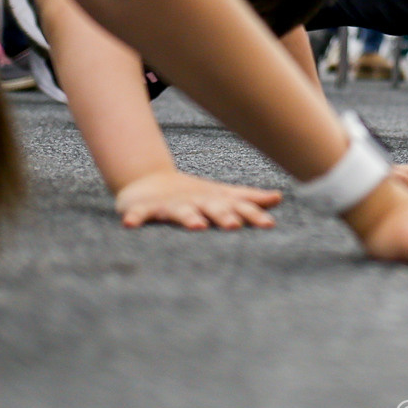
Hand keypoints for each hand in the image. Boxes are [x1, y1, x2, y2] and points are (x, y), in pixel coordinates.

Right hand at [113, 171, 282, 230]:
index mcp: (214, 201)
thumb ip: (247, 199)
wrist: (148, 182)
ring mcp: (170, 205)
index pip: (238, 208)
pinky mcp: (144, 209)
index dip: (253, 215)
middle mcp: (195, 202)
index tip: (269, 224)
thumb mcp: (220, 196)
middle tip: (235, 225)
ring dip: (188, 217)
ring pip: (180, 211)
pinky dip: (134, 218)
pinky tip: (130, 224)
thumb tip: (278, 198)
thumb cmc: (193, 196)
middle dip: (224, 215)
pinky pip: (139, 215)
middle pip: (212, 208)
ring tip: (197, 225)